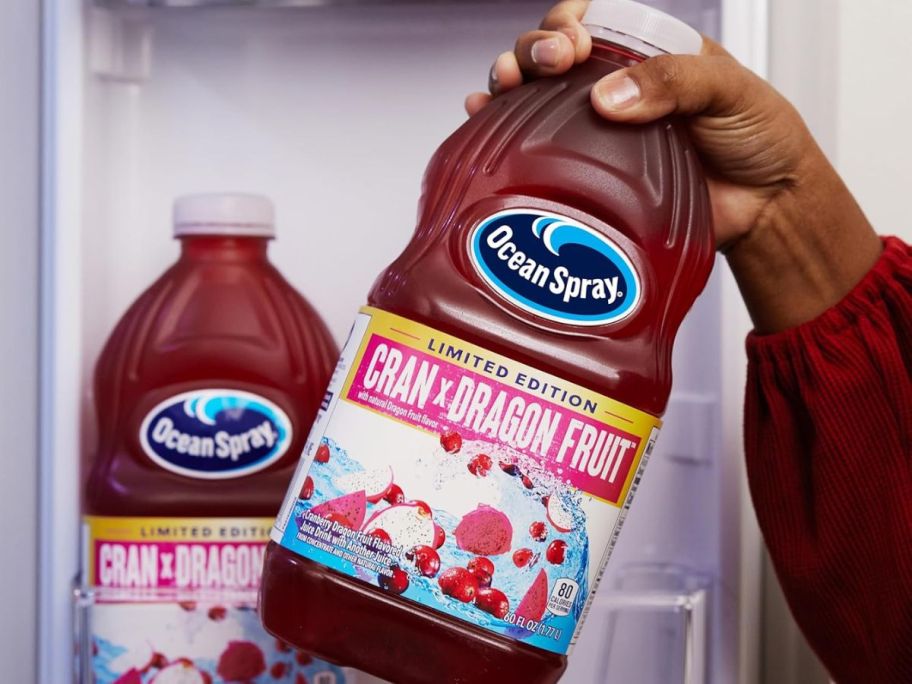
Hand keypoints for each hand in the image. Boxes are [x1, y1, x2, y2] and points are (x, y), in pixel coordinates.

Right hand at [467, 0, 881, 332]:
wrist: (765, 209)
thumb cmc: (758, 139)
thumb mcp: (729, 90)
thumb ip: (675, 81)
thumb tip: (609, 96)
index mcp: (644, 53)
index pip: (590, 20)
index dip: (569, 23)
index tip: (574, 44)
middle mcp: (611, 87)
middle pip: (549, 54)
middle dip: (534, 49)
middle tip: (551, 64)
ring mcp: (592, 132)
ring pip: (531, 96)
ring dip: (508, 84)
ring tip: (504, 88)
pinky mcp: (582, 175)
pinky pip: (531, 148)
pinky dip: (497, 129)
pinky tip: (480, 119)